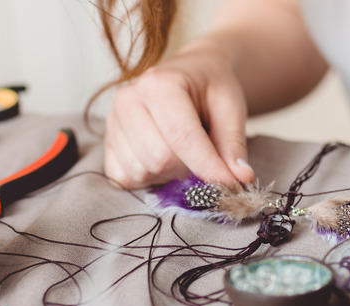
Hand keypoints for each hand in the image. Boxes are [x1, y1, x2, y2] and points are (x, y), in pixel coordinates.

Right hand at [104, 43, 254, 188]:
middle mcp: (128, 100)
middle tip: (207, 161)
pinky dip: (149, 179)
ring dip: (170, 176)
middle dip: (189, 171)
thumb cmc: (211, 88)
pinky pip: (125, 178)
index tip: (231, 186)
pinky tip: (164, 162)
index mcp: (159, 83)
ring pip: (142, 172)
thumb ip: (233, 143)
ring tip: (185, 155)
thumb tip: (241, 178)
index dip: (208, 168)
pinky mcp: (108, 143)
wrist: (190, 75)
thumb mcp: (231, 107)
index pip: (182, 137)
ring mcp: (112, 122)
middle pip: (159, 159)